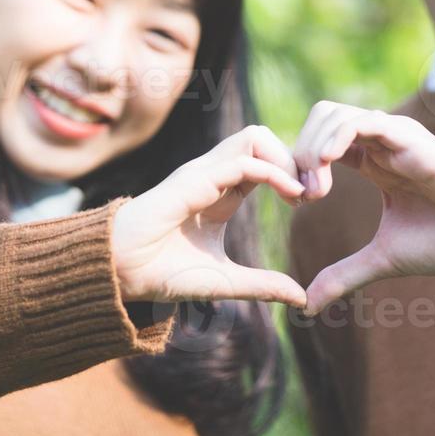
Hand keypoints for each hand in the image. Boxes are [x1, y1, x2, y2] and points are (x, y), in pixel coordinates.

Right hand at [111, 125, 307, 307]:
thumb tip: (301, 298)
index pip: (265, 160)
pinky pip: (243, 161)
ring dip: (286, 159)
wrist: (121, 273)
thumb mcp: (226, 281)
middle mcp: (214, 175)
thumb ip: (262, 285)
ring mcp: (203, 173)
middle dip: (294, 157)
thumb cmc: (164, 273)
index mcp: (222, 192)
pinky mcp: (194, 180)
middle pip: (262, 138)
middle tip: (313, 191)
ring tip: (301, 192)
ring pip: (254, 137)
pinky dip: (273, 172)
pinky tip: (290, 196)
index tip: (310, 201)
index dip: (292, 174)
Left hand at [293, 101, 434, 314]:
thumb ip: (345, 275)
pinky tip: (326, 167)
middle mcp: (380, 143)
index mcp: (372, 163)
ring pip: (334, 114)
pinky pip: (363, 121)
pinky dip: (336, 137)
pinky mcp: (410, 137)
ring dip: (312, 147)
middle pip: (319, 120)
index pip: (319, 142)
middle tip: (302, 196)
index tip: (296, 203)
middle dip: (298, 152)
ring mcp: (394, 136)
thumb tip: (307, 304)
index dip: (297, 166)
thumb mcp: (384, 259)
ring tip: (315, 190)